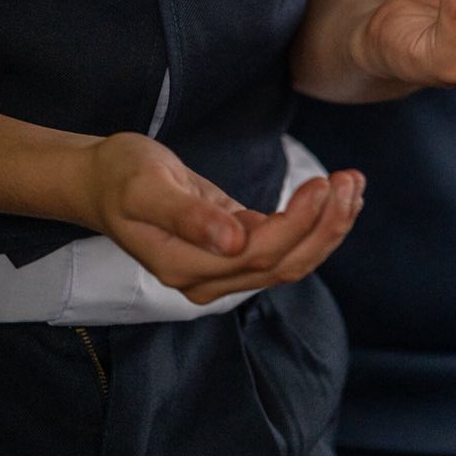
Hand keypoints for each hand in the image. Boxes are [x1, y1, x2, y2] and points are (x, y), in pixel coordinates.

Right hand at [81, 131, 362, 305]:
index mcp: (185, 267)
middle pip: (283, 265)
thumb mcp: (146, 187)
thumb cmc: (121, 176)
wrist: (101, 180)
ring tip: (354, 183)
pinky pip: (284, 244)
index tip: (323, 183)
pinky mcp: (235, 246)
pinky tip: (337, 194)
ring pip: (290, 259)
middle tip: (352, 179)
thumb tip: (232, 241)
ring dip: (329, 225)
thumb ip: (188, 216)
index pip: (258, 255)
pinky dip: (316, 221)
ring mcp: (222, 267)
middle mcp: (207, 278)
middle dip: (326, 226)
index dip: (298, 224)